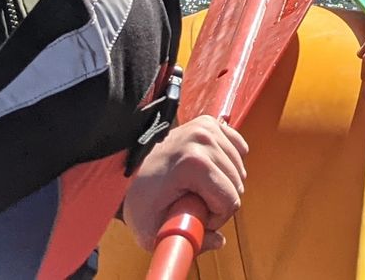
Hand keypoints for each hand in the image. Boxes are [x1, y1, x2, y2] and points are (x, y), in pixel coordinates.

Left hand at [122, 115, 249, 252]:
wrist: (125, 170)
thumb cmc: (139, 200)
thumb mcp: (153, 231)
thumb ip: (187, 242)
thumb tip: (219, 241)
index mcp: (193, 163)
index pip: (230, 201)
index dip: (215, 219)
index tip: (194, 216)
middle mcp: (203, 140)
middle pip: (237, 185)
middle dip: (220, 201)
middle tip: (195, 203)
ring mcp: (207, 128)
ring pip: (239, 169)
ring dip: (224, 183)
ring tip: (198, 188)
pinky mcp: (209, 123)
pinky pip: (239, 148)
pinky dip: (230, 163)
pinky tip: (210, 171)